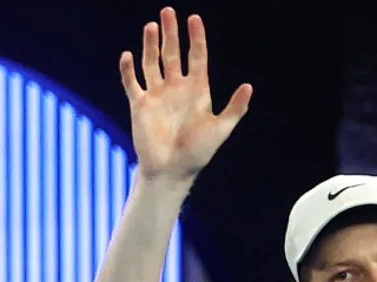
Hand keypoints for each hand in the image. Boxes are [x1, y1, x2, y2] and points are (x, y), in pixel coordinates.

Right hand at [120, 7, 251, 180]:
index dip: (196, 38)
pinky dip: (128, 69)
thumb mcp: (221, 129)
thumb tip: (248, 86)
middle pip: (172, 53)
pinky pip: (132, 82)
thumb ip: (235, 108)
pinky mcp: (140, 105)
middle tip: (168, 11)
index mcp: (197, 90)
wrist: (172, 171)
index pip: (197, 57)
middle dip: (171, 33)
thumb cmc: (199, 152)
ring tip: (151, 26)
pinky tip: (128, 55)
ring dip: (150, 45)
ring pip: (151, 63)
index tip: (194, 18)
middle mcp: (176, 88)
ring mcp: (157, 94)